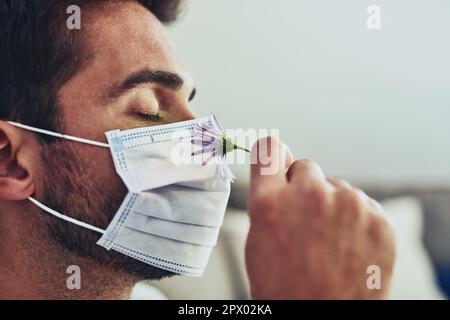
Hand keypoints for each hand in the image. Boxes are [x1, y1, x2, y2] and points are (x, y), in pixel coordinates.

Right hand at [245, 137, 394, 298]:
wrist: (323, 318)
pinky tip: (348, 246)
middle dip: (303, 189)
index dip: (274, 159)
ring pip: (336, 187)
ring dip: (332, 206)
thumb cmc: (286, 288)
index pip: (269, 150)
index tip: (278, 163)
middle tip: (305, 223)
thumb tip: (281, 157)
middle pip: (306, 167)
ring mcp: (348, 205)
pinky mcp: (378, 218)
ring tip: (329, 242)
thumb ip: (268, 195)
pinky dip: (356, 220)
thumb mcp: (259, 240)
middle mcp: (310, 195)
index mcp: (271, 202)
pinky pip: (362, 203)